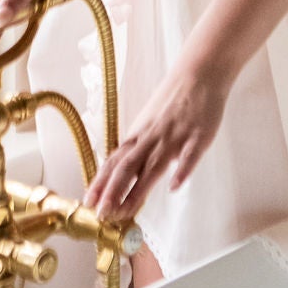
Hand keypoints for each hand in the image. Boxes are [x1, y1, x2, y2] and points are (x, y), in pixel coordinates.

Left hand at [85, 61, 231, 222]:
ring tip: (126, 212)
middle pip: (127, 167)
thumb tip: (125, 169)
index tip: (88, 202)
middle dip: (112, 192)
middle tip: (102, 215)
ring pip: (153, 166)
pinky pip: (189, 155)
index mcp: (139, 134)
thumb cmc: (174, 99)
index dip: (100, 183)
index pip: (114, 162)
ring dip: (138, 190)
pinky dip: (182, 171)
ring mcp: (174, 136)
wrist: (199, 72)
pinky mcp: (198, 135)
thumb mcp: (149, 121)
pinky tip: (175, 187)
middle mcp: (151, 137)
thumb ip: (140, 145)